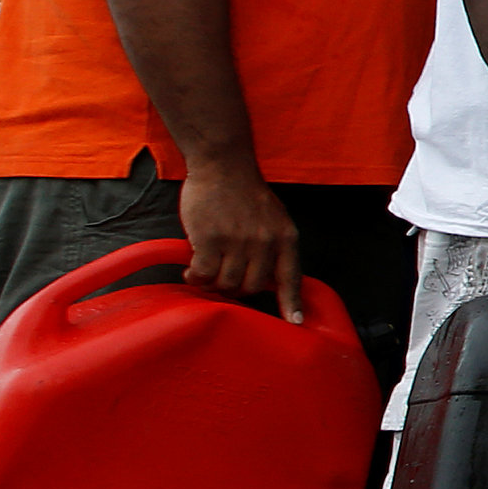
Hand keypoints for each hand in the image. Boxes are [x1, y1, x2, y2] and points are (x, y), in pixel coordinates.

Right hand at [179, 162, 303, 322]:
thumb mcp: (274, 218)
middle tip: (223, 282)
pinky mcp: (210, 239)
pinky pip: (204, 273)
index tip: (295, 322)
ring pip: (228, 283)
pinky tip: (191, 272)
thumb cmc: (245, 193)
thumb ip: (273, 245)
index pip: (291, 277)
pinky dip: (196, 278)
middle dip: (237, 291)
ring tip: (205, 275)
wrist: (223, 166)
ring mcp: (238, 242)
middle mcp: (265, 242)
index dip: (292, 303)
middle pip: (253, 287)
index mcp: (285, 237)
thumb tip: (268, 278)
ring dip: (214, 285)